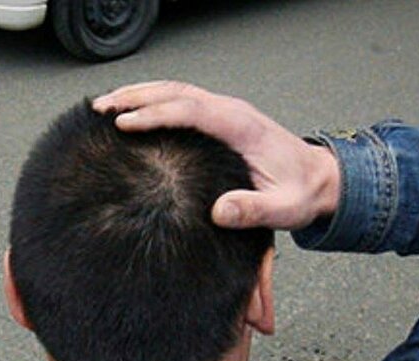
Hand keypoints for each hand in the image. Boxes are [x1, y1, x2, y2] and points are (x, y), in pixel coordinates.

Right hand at [92, 81, 340, 230]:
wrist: (318, 180)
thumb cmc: (299, 193)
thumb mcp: (283, 210)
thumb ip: (253, 211)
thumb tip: (219, 211)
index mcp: (241, 127)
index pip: (191, 110)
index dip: (156, 114)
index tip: (124, 123)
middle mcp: (230, 112)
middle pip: (176, 92)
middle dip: (135, 97)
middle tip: (99, 109)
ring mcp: (224, 112)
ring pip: (175, 91)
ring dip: (138, 95)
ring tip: (103, 105)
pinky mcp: (218, 119)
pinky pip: (180, 100)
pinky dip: (151, 100)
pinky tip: (130, 111)